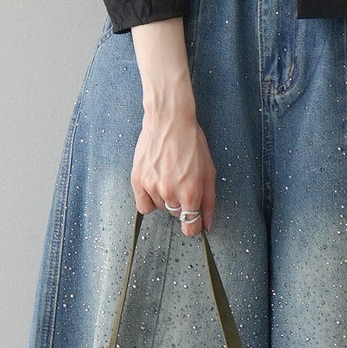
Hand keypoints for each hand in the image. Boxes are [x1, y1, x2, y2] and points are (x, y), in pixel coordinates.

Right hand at [130, 14, 215, 234]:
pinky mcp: (137, 180)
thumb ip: (209, 201)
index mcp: (190, 193)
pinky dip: (149, 199)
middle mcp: (169, 194)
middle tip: (183, 181)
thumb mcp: (209, 171)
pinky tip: (155, 184)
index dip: (194, 226)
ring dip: (166, 198)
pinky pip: (143, 205)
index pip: (190, 227)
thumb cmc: (192, 143)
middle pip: (176, 215)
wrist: (169, 120)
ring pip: (160, 208)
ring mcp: (151, 188)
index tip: (194, 220)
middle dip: (182, 204)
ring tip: (169, 176)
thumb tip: (208, 225)